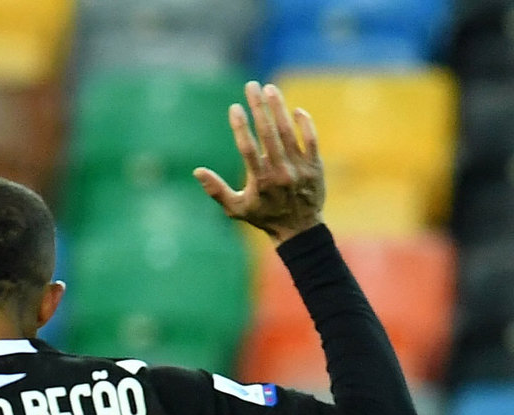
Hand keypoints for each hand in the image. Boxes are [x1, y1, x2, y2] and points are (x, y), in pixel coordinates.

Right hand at [194, 81, 323, 243]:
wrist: (299, 229)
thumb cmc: (263, 216)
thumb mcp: (236, 209)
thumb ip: (216, 190)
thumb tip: (197, 172)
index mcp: (260, 182)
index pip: (248, 148)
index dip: (240, 126)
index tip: (234, 107)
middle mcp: (280, 172)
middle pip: (268, 133)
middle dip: (258, 107)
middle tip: (251, 86)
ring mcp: (299, 168)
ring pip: (288, 132)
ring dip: (279, 108)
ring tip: (270, 89)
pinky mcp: (315, 166)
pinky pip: (311, 139)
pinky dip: (304, 123)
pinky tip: (294, 109)